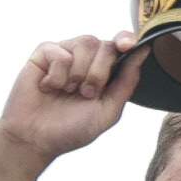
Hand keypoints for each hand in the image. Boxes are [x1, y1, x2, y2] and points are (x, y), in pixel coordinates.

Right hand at [0, 32, 144, 180]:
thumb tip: (144, 52)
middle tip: (86, 94)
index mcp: (105, 72)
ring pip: (85, 43)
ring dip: (80, 73)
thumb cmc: (72, 129)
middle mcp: (87, 59)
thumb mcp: (108, 111)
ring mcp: (65, 54)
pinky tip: (49, 87)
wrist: (37, 139)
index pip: (120, 46)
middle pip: (105, 45)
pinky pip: (60, 52)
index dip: (126, 40)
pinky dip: (57, 74)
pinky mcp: (44, 53)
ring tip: (68, 92)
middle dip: (100, 72)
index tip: (128, 45)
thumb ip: (126, 83)